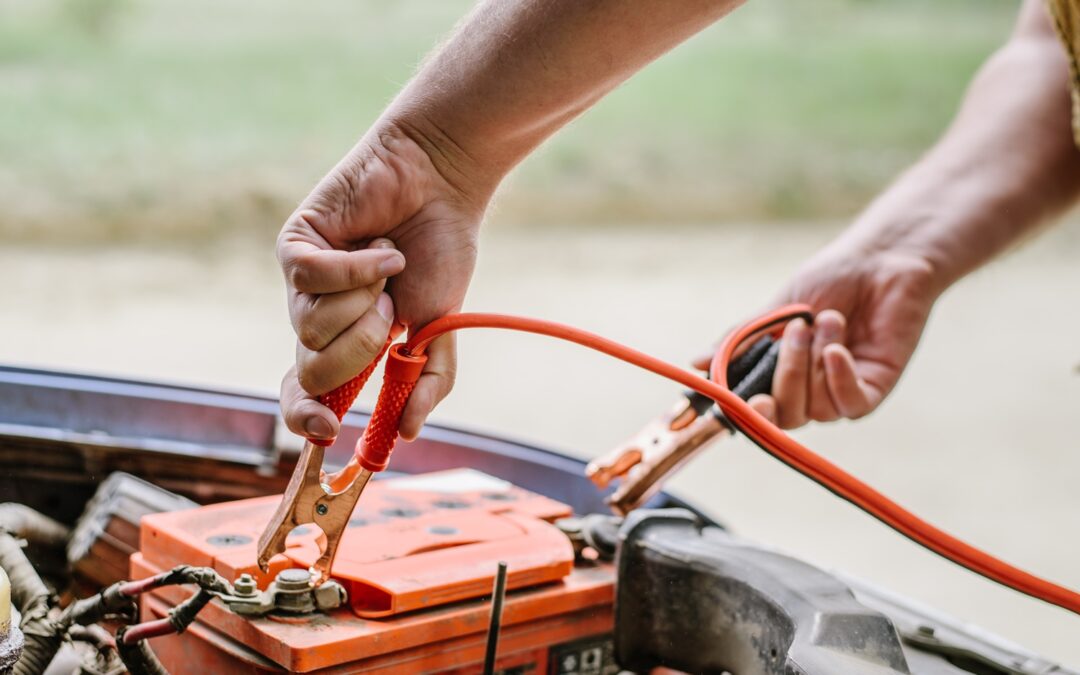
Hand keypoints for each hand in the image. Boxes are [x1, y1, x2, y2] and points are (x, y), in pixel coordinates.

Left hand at [278, 122, 487, 442]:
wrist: (441, 186)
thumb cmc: (440, 251)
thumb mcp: (440, 327)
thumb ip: (426, 380)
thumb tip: (405, 432)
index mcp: (347, 343)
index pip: (306, 394)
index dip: (308, 417)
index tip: (333, 429)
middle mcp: (318, 317)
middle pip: (312, 370)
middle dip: (360, 348)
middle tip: (389, 311)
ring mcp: (302, 283)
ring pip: (308, 326)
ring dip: (362, 301)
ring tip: (386, 266)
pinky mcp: (295, 244)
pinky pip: (310, 277)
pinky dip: (355, 269)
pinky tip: (381, 247)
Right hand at [698, 245, 938, 427]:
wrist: (880, 258)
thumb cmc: (830, 280)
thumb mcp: (776, 311)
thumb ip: (741, 341)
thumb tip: (696, 363)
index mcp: (781, 375)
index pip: (761, 411)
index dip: (753, 414)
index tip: (752, 399)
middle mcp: (810, 390)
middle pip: (788, 414)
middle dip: (787, 374)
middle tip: (796, 329)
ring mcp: (842, 391)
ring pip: (818, 409)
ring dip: (816, 361)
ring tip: (828, 319)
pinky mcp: (875, 387)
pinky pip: (851, 404)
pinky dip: (839, 379)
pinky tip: (838, 349)